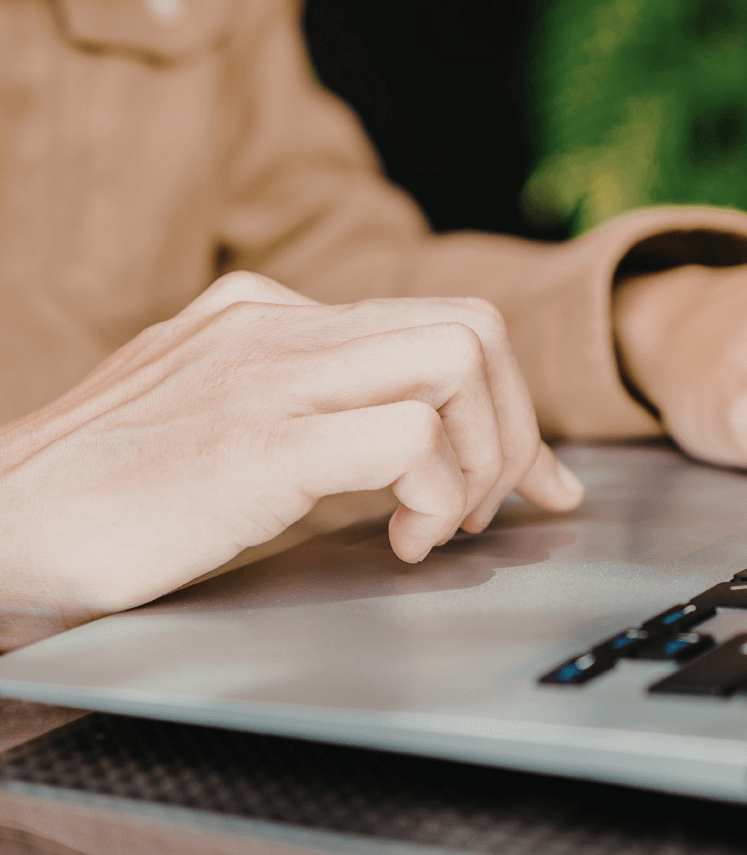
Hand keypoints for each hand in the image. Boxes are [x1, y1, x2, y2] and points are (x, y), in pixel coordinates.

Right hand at [0, 272, 581, 644]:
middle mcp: (279, 323)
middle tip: (492, 508)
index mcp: (271, 313)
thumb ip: (302, 402)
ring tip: (441, 527)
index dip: (510, 407)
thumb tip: (407, 438)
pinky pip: (408, 437)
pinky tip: (403, 542)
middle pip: (473, 329)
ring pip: (458, 359)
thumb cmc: (103, 490)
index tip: (535, 478)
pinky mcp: (257, 441)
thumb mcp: (214, 413)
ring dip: (484, 457)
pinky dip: (437, 495)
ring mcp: (269, 373)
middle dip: (516, 428)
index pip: (439, 323)